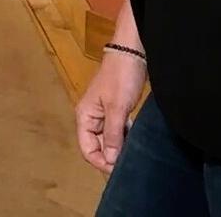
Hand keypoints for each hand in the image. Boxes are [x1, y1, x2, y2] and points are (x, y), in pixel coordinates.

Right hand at [75, 48, 147, 172]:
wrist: (132, 52)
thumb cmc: (121, 77)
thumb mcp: (117, 108)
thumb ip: (113, 134)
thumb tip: (111, 160)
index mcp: (85, 116)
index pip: (87, 148)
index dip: (101, 161)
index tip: (119, 169)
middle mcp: (91, 117)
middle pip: (97, 146)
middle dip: (111, 156)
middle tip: (130, 162)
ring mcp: (103, 113)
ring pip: (108, 139)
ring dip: (119, 147)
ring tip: (134, 152)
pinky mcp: (115, 110)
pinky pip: (117, 131)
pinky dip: (125, 137)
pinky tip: (135, 138)